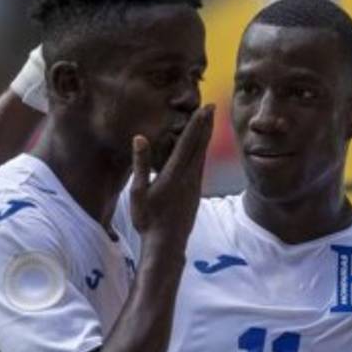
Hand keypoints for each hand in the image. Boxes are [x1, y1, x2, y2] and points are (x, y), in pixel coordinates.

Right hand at [129, 105, 214, 246]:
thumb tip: (140, 137)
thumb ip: (141, 164)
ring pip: (202, 156)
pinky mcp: (195, 193)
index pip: (187, 143)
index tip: (204, 108)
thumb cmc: (148, 220)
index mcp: (174, 174)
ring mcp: (194, 186)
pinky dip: (202, 152)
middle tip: (212, 107)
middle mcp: (189, 178)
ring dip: (205, 137)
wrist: (167, 245)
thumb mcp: (138, 192)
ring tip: (209, 122)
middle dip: (205, 125)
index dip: (196, 124)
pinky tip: (202, 150)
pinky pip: (200, 166)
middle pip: (199, 146)